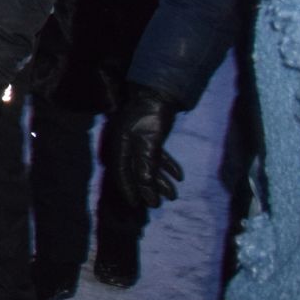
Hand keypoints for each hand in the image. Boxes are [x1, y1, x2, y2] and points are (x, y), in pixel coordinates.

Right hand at [112, 85, 183, 208]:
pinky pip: (156, 156)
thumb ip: (146, 163)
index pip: (123, 172)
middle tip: (157, 204)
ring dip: (160, 180)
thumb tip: (145, 185)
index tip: (137, 205)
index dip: (130, 190)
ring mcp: (137, 139)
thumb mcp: (149, 141)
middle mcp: (126, 144)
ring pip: (147, 164)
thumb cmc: (151, 116)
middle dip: (147, 188)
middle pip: (135, 171)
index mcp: (121, 145)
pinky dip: (167, 166)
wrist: (159, 93)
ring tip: (174, 195)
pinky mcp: (149, 135)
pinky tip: (179, 177)